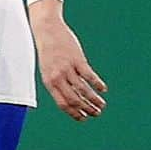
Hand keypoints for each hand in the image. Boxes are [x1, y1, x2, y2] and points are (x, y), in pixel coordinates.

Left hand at [30, 1, 106, 121]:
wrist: (47, 30)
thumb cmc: (48, 52)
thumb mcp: (48, 70)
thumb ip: (57, 83)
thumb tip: (69, 98)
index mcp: (49, 82)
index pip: (63, 104)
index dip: (74, 113)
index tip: (84, 118)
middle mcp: (58, 78)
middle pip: (75, 99)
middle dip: (87, 109)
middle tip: (97, 113)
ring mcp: (67, 69)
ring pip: (83, 89)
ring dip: (94, 99)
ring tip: (102, 105)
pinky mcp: (77, 60)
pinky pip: (89, 76)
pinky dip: (97, 84)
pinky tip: (103, 89)